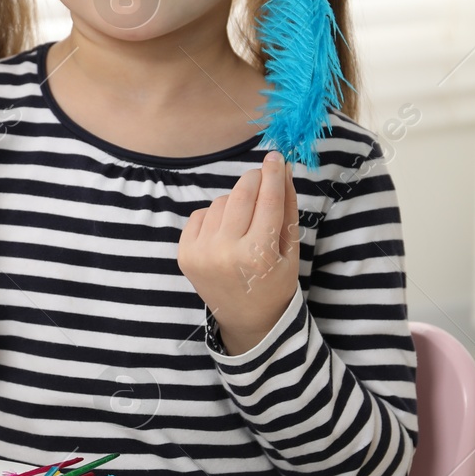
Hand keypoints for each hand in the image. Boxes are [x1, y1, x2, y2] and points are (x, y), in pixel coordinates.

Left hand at [178, 150, 299, 355]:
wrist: (245, 318)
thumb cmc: (274, 283)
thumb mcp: (290, 250)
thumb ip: (286, 209)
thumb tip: (282, 170)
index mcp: (258, 255)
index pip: (268, 202)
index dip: (272, 175)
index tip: (276, 157)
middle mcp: (226, 252)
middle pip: (241, 196)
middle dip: (254, 180)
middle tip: (262, 176)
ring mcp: (201, 253)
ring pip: (221, 202)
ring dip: (236, 202)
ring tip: (245, 222)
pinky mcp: (184, 253)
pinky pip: (201, 215)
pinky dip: (215, 217)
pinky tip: (225, 233)